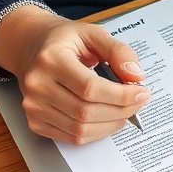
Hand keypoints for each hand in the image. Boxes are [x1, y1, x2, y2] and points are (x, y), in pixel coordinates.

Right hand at [0, 6, 150, 144]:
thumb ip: (118, 52)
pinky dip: (97, 132)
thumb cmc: (64, 40)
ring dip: (111, 124)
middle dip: (121, 111)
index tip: (142, 92)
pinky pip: (72, 137)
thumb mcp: (93, 33)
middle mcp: (37, 85)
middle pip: (86, 111)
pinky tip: (108, 119)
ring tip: (126, 110)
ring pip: (81, 129)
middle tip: (138, 102)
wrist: (30, 46)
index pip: (90, 88)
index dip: (121, 95)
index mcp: (51, 59)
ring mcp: (33, 107)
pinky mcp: (35, 122)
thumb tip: (136, 75)